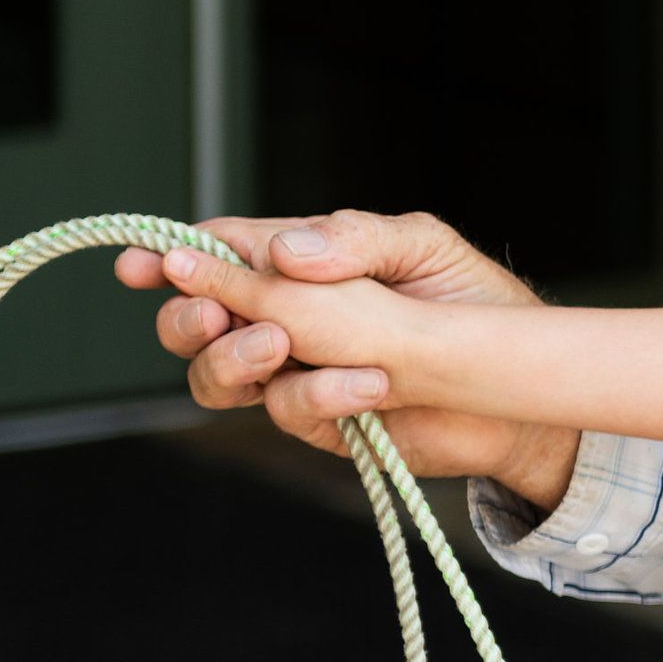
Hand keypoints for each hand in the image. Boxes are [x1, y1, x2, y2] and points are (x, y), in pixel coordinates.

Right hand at [116, 212, 580, 505]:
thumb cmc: (473, 303)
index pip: (220, 253)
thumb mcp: (421, 247)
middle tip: (212, 313)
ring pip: (217, 376)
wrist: (521, 383)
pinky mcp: (323, 421)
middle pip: (194, 322)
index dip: (172, 255)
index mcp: (301, 267)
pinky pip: (287, 411)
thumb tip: (283, 251)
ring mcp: (298, 374)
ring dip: (234, 358)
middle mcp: (286, 321)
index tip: (141, 265)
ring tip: (281, 344)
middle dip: (185, 316)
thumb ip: (354, 239)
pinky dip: (319, 394)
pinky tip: (369, 383)